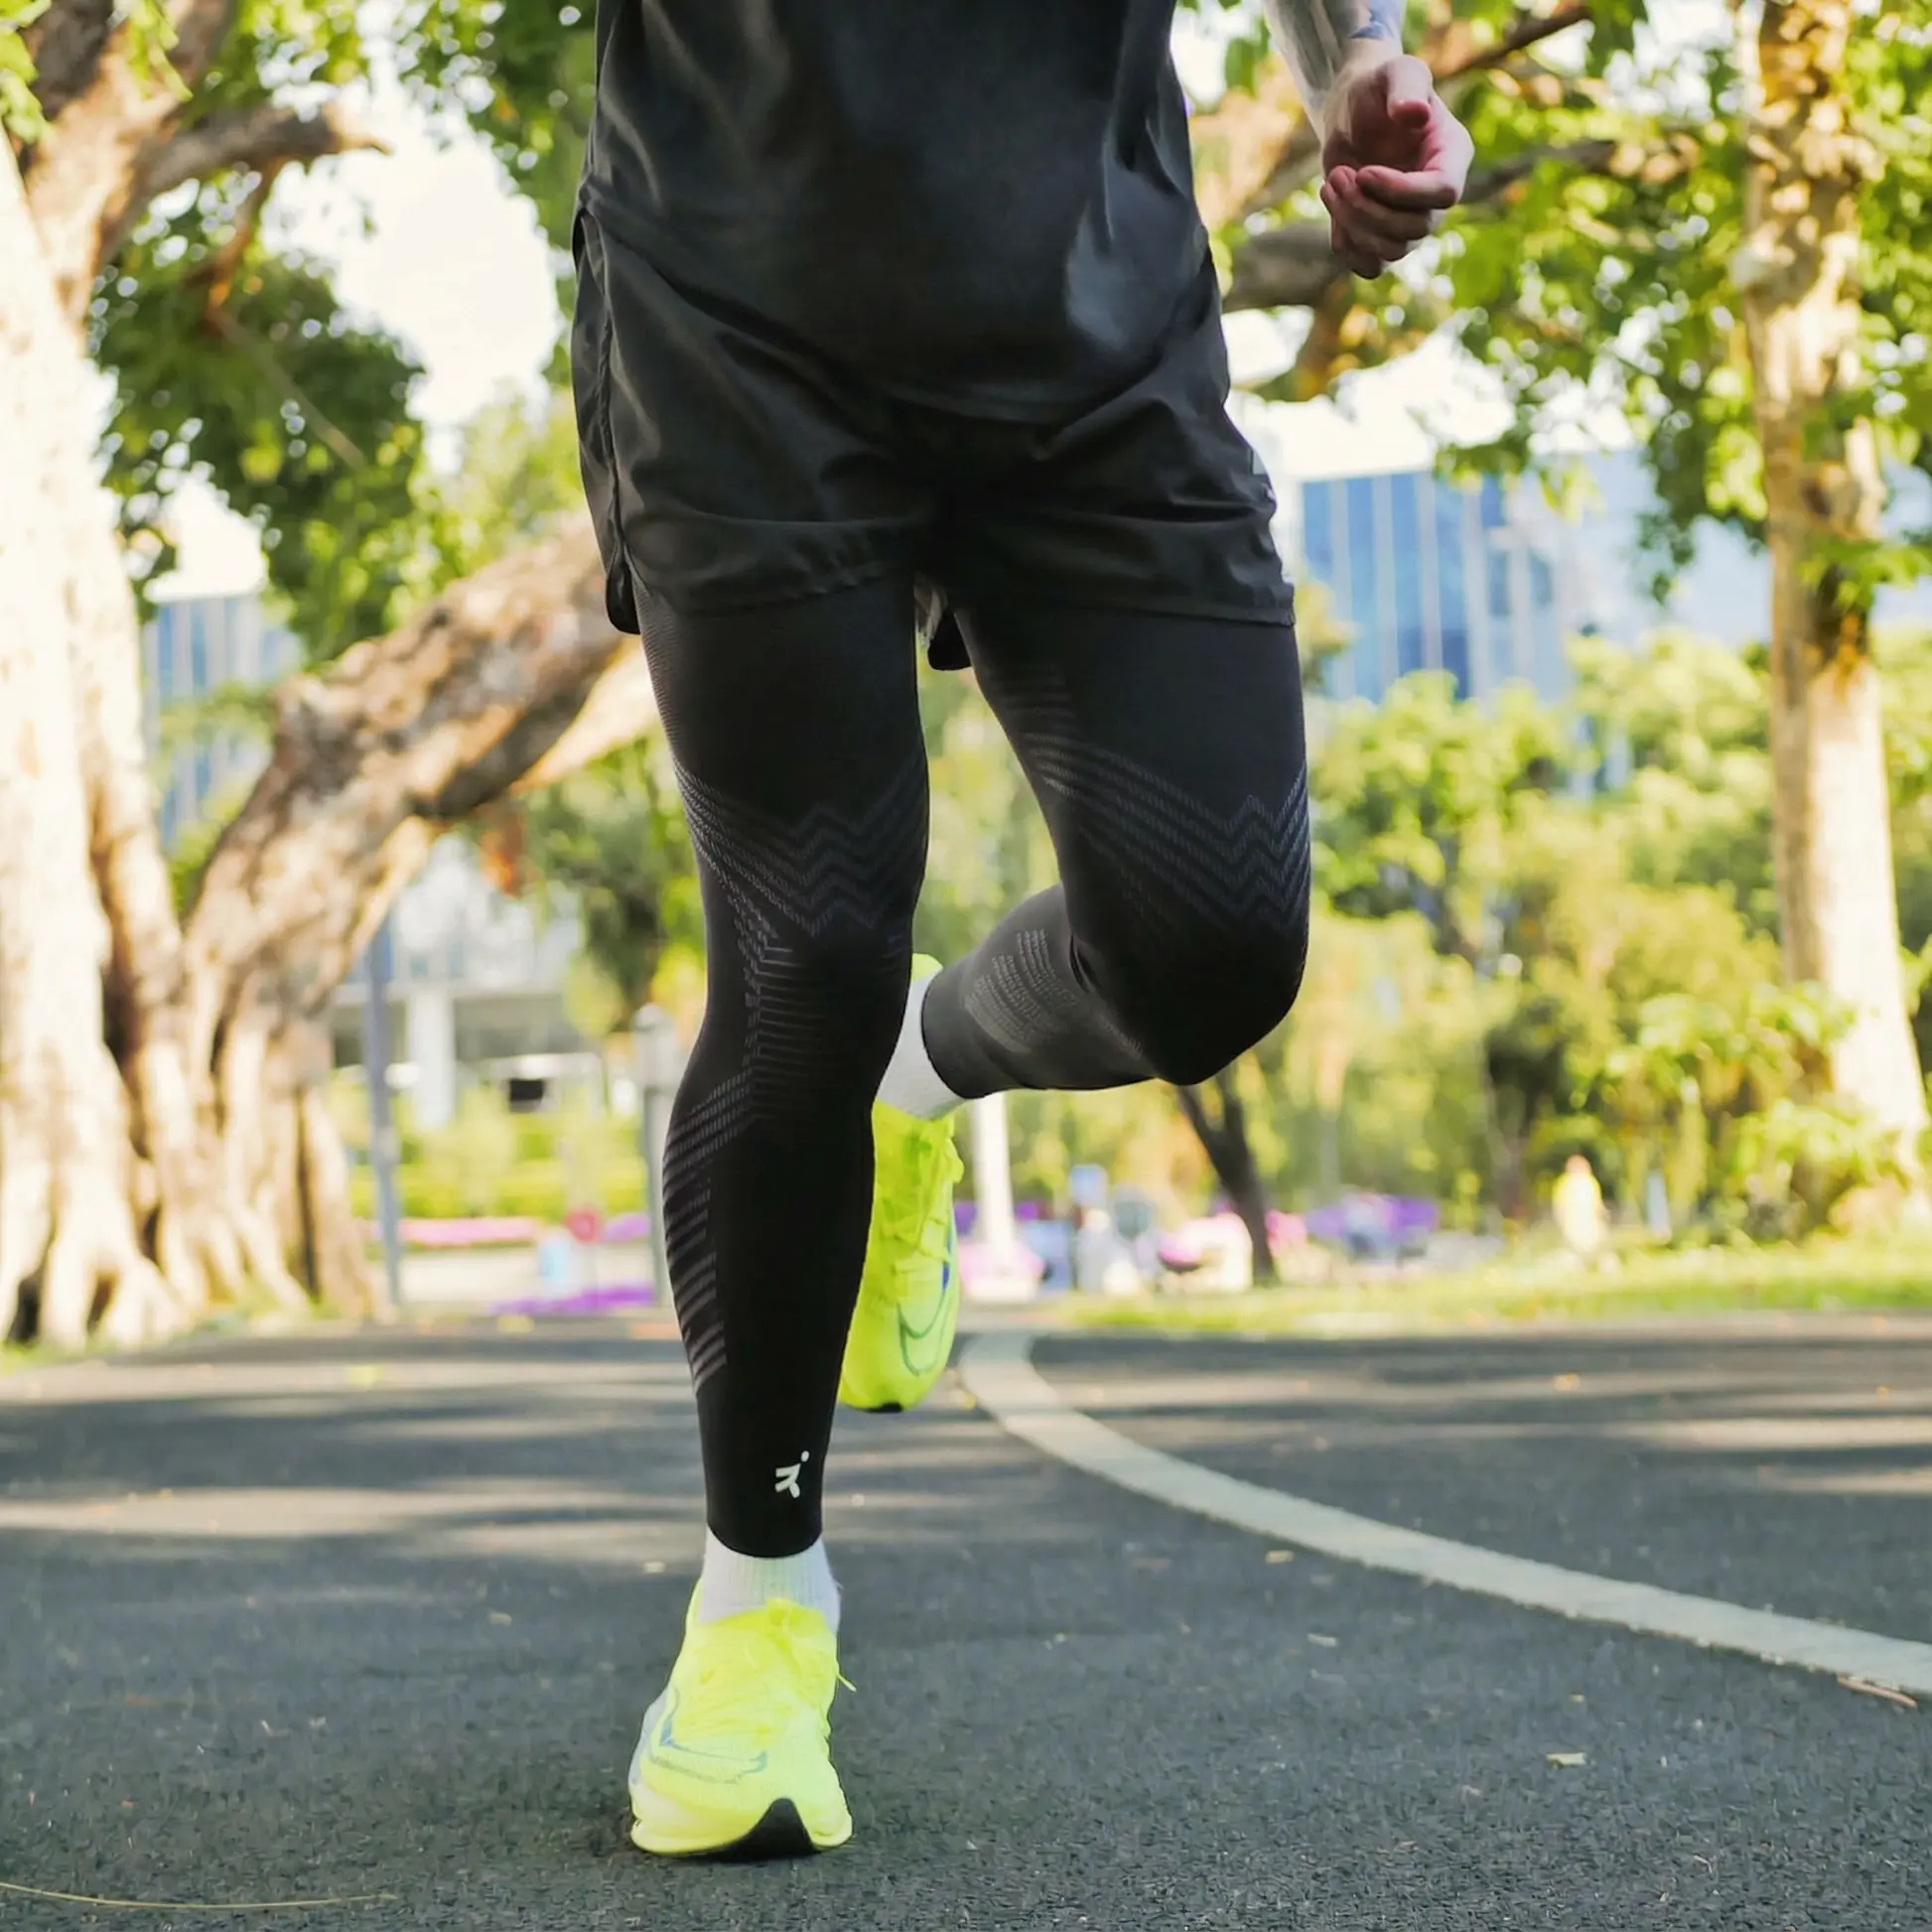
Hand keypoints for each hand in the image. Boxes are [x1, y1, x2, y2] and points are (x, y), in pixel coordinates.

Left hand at [1318, 52, 1473, 279]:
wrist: (1354, 111)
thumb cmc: (1380, 85)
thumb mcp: (1395, 72)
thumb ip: (1408, 87)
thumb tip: (1415, 115)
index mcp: (1452, 155)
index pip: (1444, 193)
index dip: (1401, 191)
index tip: (1364, 172)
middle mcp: (1436, 195)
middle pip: (1414, 230)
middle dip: (1368, 209)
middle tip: (1337, 174)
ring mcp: (1411, 220)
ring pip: (1392, 252)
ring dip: (1352, 223)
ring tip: (1330, 181)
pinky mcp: (1381, 236)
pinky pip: (1370, 266)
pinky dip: (1346, 247)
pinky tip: (1332, 203)